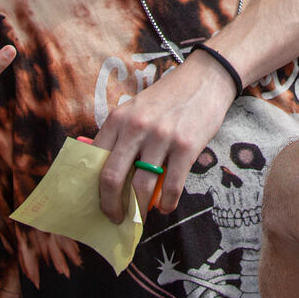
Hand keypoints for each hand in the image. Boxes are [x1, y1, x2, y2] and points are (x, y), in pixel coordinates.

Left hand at [92, 46, 238, 220]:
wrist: (205, 78)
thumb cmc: (168, 98)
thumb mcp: (136, 109)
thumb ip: (120, 136)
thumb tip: (106, 175)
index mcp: (118, 118)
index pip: (95, 160)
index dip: (94, 187)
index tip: (97, 202)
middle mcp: (136, 127)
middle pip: (112, 178)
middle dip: (111, 206)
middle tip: (116, 218)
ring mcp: (161, 137)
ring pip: (141, 186)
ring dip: (139, 209)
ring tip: (140, 217)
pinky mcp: (185, 146)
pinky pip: (171, 185)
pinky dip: (167, 203)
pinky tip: (166, 207)